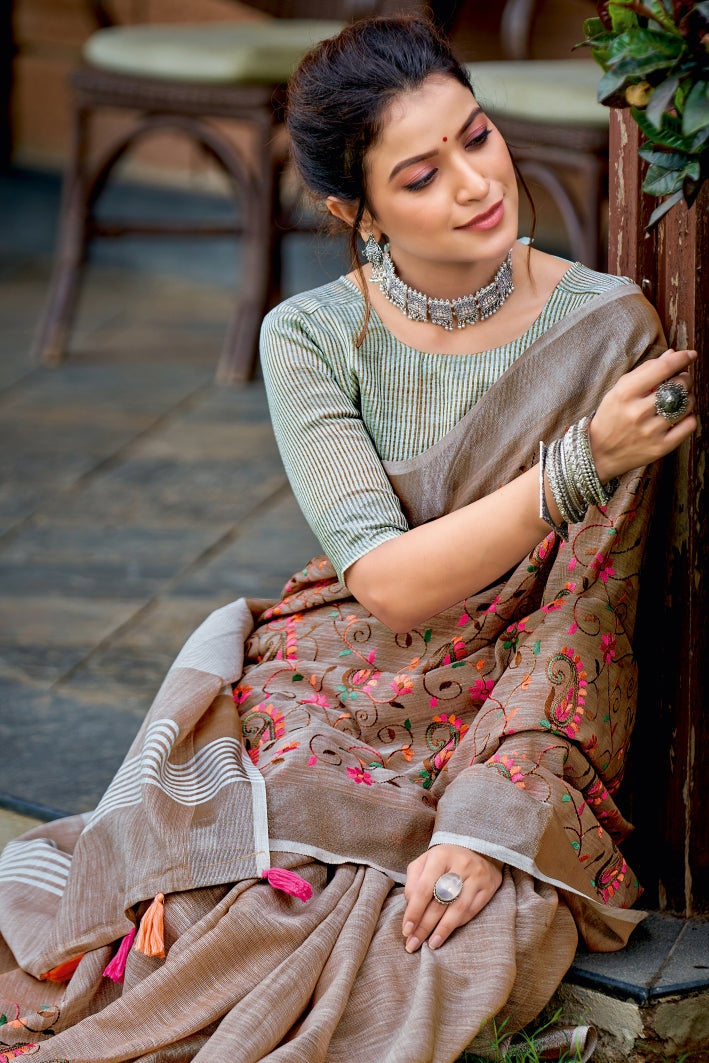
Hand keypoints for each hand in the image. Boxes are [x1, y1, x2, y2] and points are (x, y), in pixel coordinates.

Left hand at [402, 844, 502, 952]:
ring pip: (457, 910)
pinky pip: (471, 911)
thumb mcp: (426, 861)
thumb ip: (414, 880)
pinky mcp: (488, 887)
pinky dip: (457, 924)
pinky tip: (446, 933)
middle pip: (439, 902)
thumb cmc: (445, 859)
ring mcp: (477, 877)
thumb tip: (410, 905)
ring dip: (442, 930)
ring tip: (431, 944)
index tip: (406, 930)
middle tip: (413, 943)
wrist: (479, 849)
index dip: (414, 912)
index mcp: (440, 856)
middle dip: (424, 926)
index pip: (424, 889)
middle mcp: (460, 865)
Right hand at [589, 347, 697, 483]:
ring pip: (687, 404)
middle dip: (684, 379)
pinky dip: (688, 417)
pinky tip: (677, 417)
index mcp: (625, 393)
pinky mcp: (661, 447)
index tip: (690, 354)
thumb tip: (672, 354)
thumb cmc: (611, 417)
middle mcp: (638, 412)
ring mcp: (651, 431)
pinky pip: (690, 425)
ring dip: (687, 398)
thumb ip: (645, 371)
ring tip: (676, 401)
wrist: (599, 453)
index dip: (681, 358)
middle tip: (680, 381)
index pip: (662, 369)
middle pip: (679, 385)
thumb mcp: (618, 390)